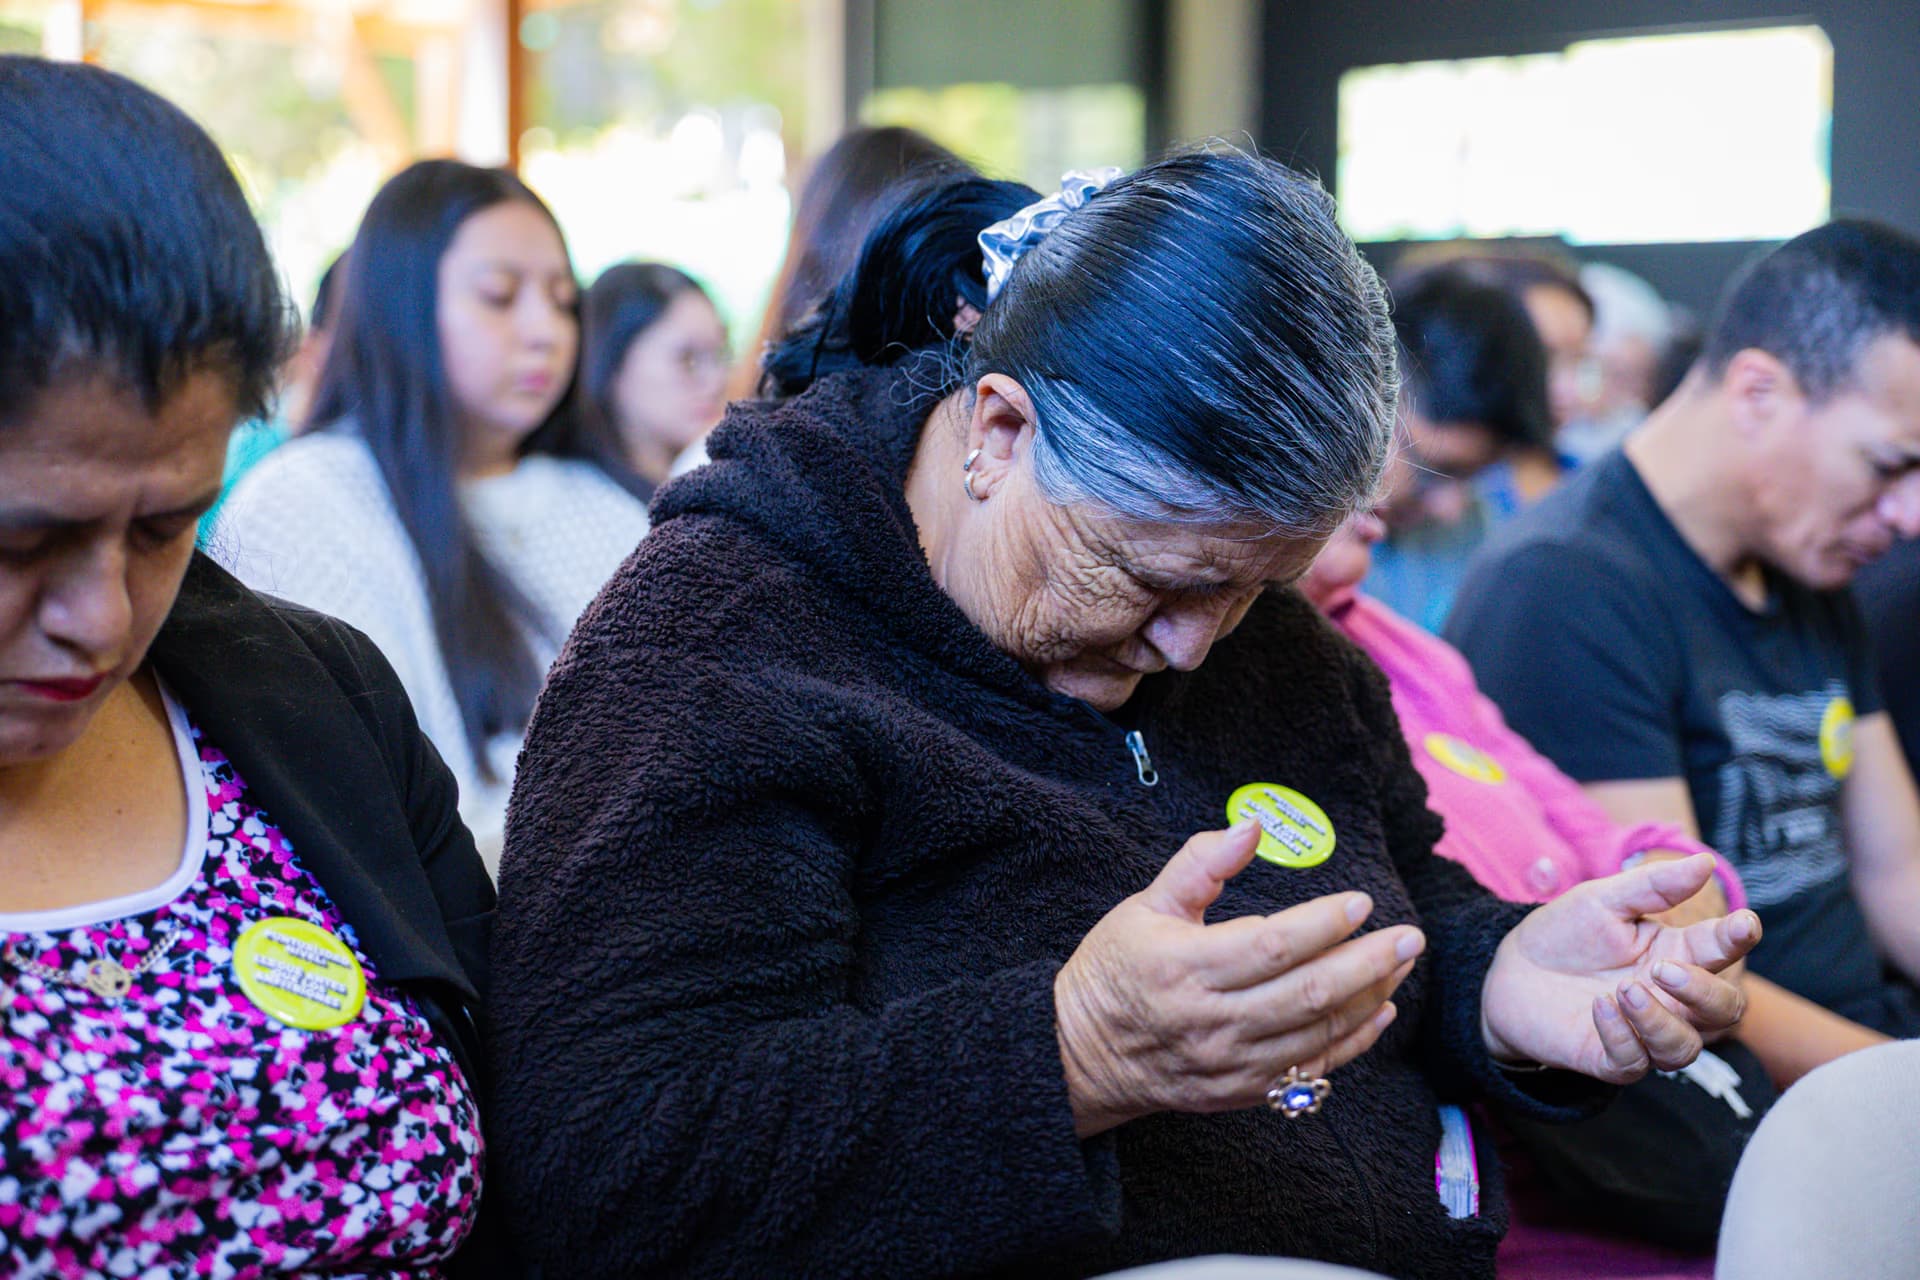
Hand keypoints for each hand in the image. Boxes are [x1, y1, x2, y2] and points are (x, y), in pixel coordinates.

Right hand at [1055, 820, 1424, 1137]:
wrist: (1084, 1053)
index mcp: (1185, 967)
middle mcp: (1212, 1022)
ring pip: (1317, 1033)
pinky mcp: (1242, 1091)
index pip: (1270, 946)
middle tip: (1410, 936)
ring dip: (1369, 997)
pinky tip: (1378, 1010)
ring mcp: (1231, 1063)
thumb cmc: (1116, 968)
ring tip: (1401, 964)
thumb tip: (1250, 825)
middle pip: (1307, 994)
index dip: (1322, 924)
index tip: (1361, 901)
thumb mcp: (1145, 904)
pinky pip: (1311, 1069)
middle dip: (1368, 963)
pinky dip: (1353, 1042)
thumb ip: (1201, 863)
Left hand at [1480, 853, 1759, 1083]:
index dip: (1738, 938)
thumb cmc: (1566, 934)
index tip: (1744, 923)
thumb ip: (1652, 886)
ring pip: (1684, 1048)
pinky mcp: (1609, 1059)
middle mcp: (1671, 999)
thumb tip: (1705, 863)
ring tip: (1624, 989)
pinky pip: (1633, 1062)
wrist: (1510, 970)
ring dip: (1660, 1022)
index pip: (1721, 950)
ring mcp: (1643, 1033)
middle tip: (1665, 969)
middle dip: (1704, 991)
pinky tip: (1600, 1007)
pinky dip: (1621, 1037)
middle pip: (1723, 1010)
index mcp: (1677, 954)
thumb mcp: (1602, 900)